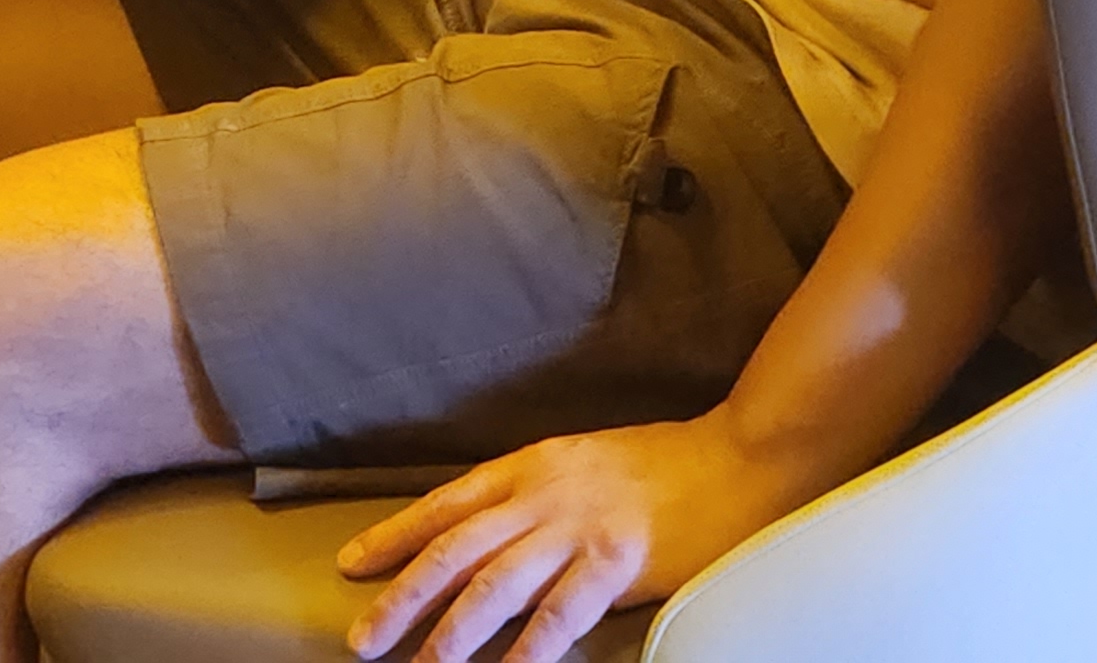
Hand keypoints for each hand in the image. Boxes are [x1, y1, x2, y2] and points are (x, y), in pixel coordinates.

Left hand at [339, 415, 796, 662]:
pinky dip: (531, 648)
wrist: (743, 454)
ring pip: (497, 583)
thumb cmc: (670, 463)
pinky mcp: (621, 560)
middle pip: (456, 548)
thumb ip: (539, 492)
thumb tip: (494, 531)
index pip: (448, 503)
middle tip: (361, 635)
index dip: (397, 534)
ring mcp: (582, 526)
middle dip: (403, 593)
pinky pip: (564, 612)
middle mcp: (545, 492)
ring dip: (452, 630)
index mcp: (534, 463)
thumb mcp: (586, 460)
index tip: (353, 562)